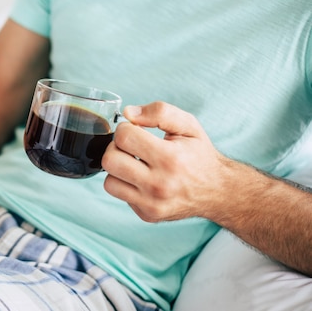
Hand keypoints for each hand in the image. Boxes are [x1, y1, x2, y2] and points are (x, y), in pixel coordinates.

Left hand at [102, 101, 229, 221]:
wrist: (219, 192)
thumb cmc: (200, 155)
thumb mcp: (188, 126)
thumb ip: (159, 112)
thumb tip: (128, 113)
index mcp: (170, 159)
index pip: (124, 137)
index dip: (127, 128)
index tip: (137, 131)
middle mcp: (160, 185)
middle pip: (110, 161)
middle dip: (116, 148)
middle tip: (131, 147)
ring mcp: (152, 204)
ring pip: (109, 182)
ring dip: (118, 169)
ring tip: (135, 163)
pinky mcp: (147, 215)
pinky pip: (119, 195)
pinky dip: (126, 184)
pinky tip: (142, 179)